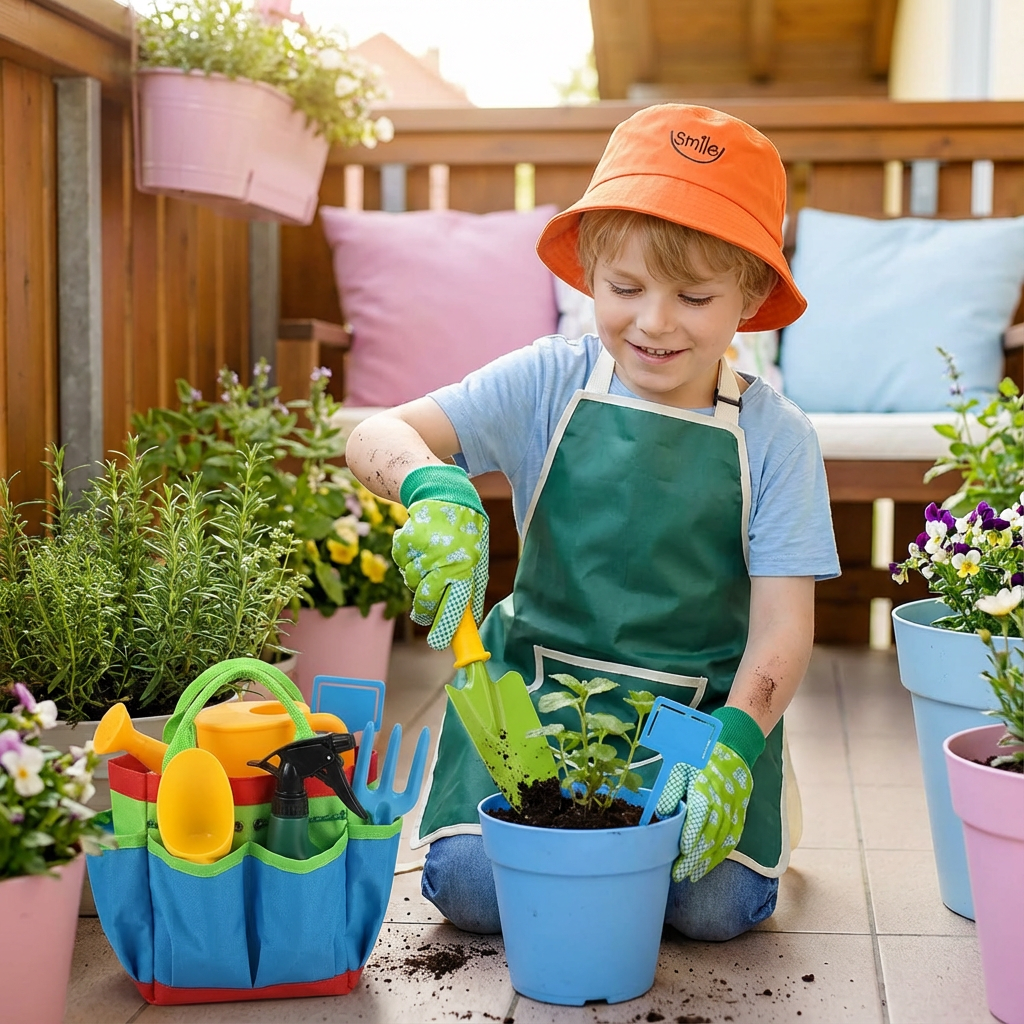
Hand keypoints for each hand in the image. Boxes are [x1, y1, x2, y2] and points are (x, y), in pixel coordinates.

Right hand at [392, 466, 488, 648]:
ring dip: (417, 577)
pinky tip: (420, 545)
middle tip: (423, 611)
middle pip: (426, 599)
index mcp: (466, 568)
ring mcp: (424, 550)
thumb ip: (472, 590)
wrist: (446, 495)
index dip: (445, 627)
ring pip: (411, 580)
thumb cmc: (465, 534)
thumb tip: (469, 621)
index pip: (454, 606)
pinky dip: (407, 558)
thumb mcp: (477, 560)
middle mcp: (445, 561)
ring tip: (430, 560)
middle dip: (423, 609)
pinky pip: (401, 562)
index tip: (438, 643)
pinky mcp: (407, 539)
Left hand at [654, 707, 763, 882]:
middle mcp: (724, 801)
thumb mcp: (680, 765)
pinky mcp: (741, 812)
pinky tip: (710, 863)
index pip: (699, 821)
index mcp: (707, 788)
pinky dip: (722, 853)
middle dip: (695, 859)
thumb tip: (662, 813)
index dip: (690, 842)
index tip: (679, 858)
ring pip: (723, 841)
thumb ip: (671, 790)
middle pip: (711, 836)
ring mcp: (735, 809)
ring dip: (708, 861)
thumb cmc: (700, 755)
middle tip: (680, 875)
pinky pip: (733, 837)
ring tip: (693, 875)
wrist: (733, 746)